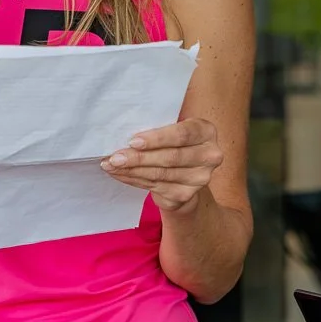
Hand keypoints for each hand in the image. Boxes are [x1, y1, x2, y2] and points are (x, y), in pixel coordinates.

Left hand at [100, 118, 223, 212]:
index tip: (133, 141)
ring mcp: (199, 179)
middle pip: (170, 157)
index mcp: (206, 132)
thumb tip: (123, 129)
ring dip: (131, 170)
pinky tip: (119, 174)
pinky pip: (154, 186)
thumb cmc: (174, 142)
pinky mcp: (185, 195)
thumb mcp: (173, 128)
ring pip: (160, 174)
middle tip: (115, 157)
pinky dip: (132, 179)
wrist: (186, 174)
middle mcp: (209, 156)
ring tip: (111, 165)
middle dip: (139, 158)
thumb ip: (158, 126)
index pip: (182, 134)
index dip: (157, 138)